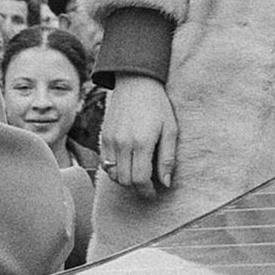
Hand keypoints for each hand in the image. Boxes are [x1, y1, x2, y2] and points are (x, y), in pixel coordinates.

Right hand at [97, 75, 177, 198]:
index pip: (140, 179)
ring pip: (113, 174)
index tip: (154, 192)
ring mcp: (110, 140)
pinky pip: (105, 163)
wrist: (136, 82)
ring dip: (125, 180)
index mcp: (142, 142)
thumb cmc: (157, 105)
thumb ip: (167, 157)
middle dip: (137, 188)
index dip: (147, 191)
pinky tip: (126, 164)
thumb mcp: (171, 129)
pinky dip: (114, 170)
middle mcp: (123, 143)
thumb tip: (166, 182)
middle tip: (148, 185)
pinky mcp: (104, 137)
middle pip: (125, 180)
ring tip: (137, 175)